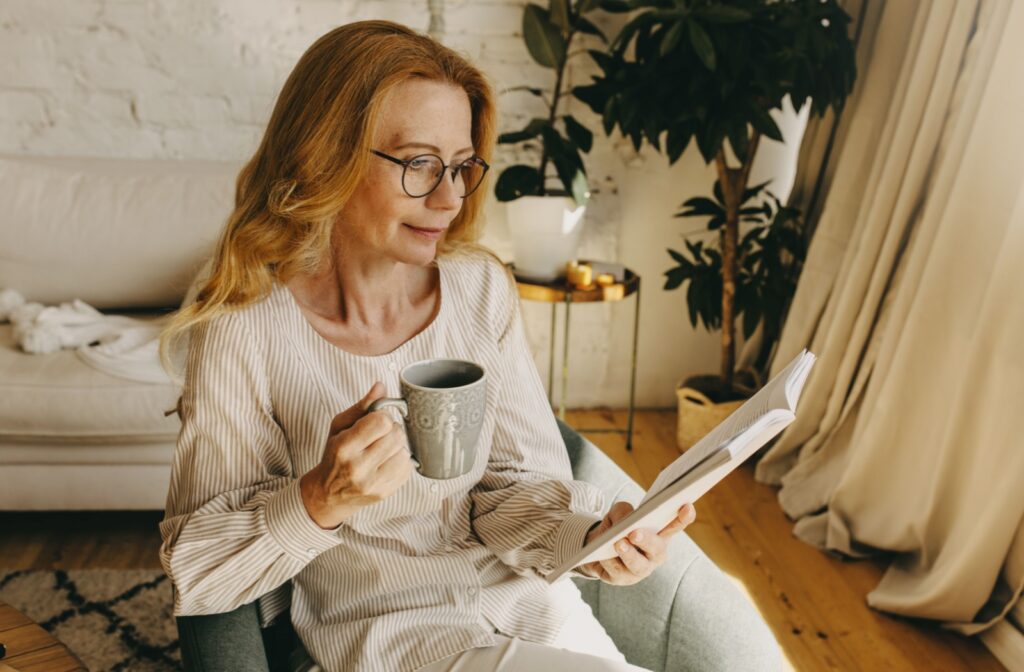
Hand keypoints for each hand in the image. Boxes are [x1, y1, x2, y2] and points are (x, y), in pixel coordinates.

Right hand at [300, 382, 412, 528]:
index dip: (382, 416)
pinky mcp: (385, 492)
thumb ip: (362, 406)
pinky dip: (400, 461)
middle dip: (392, 430)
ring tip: (383, 449)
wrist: (328, 494)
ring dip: (397, 446)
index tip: (376, 420)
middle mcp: (358, 467)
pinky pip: (407, 468)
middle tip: (381, 434)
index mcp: (344, 447)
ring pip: (404, 452)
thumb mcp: (339, 427)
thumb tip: (381, 386)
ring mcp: (373, 483)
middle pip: (396, 435)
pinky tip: (387, 462)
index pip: (381, 421)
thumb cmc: (334, 456)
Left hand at [577, 501, 696, 584]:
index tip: (686, 506)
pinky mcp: (622, 579)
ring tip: (619, 543)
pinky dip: (608, 561)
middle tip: (635, 533)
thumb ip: (623, 512)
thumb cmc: (616, 527)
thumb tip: (623, 521)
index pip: (675, 526)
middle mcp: (654, 555)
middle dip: (647, 541)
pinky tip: (602, 555)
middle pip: (657, 549)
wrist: (596, 547)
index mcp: (660, 534)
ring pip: (638, 566)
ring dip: (629, 554)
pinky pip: (616, 572)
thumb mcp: (618, 512)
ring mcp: (640, 569)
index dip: (684, 517)